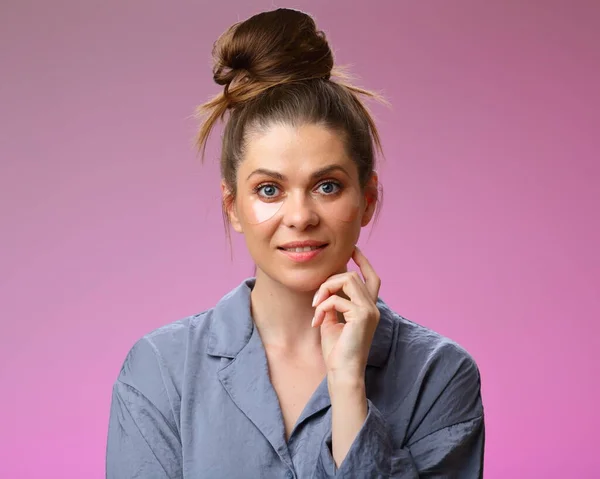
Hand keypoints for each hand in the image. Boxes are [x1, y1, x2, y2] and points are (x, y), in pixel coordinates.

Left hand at [311, 246, 380, 381]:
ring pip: (347, 280)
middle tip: (316, 300)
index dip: (363, 262)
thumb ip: (332, 303)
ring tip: (316, 307)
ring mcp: (370, 310)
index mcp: (368, 309)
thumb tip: (325, 288)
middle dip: (330, 281)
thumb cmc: (336, 351)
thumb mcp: (332, 321)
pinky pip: (337, 299)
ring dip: (326, 290)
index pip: (372, 278)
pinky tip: (317, 321)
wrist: (342, 373)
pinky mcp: (362, 315)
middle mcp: (373, 308)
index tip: (352, 249)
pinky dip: (323, 306)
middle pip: (353, 276)